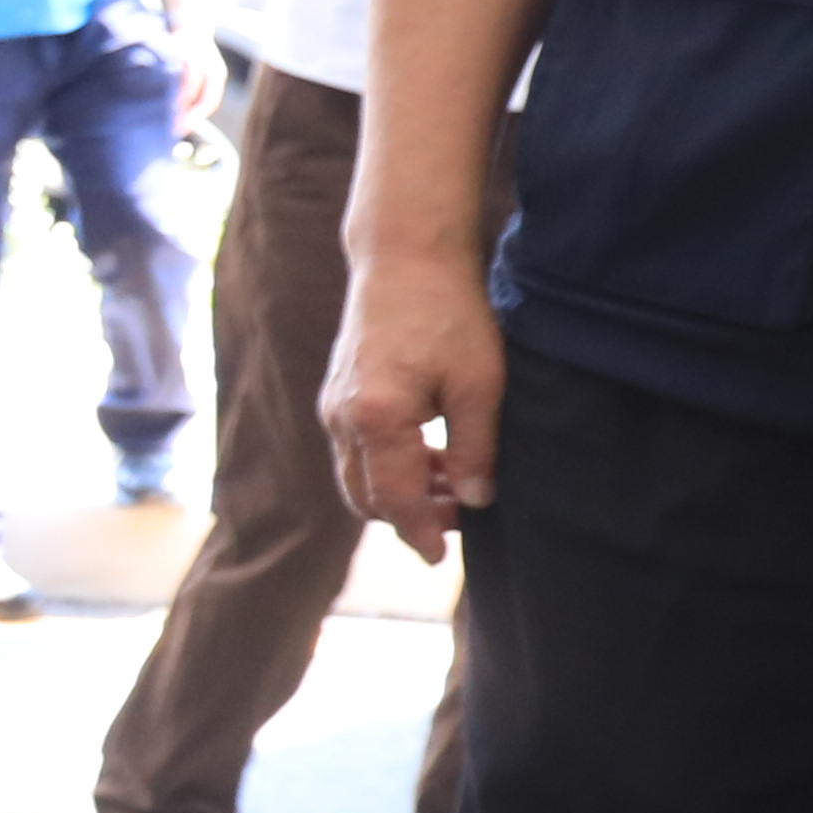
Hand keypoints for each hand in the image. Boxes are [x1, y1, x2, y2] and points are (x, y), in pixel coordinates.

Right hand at [325, 236, 508, 562]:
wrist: (404, 255)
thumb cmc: (448, 313)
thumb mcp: (479, 384)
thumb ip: (475, 449)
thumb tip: (475, 499)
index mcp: (376, 419)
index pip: (394, 499)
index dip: (420, 532)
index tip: (440, 557)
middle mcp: (342, 418)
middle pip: (365, 496)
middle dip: (407, 517)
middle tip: (457, 517)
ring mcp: (333, 406)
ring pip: (357, 475)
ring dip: (398, 490)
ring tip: (449, 482)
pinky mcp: (337, 394)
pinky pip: (354, 450)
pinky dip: (387, 465)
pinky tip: (429, 452)